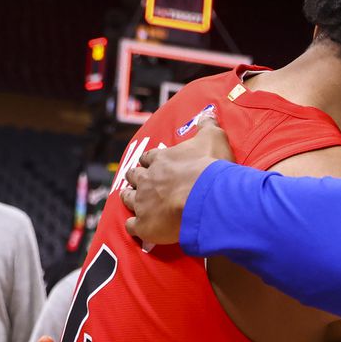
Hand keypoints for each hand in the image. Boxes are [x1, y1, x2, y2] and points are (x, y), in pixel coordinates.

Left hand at [122, 116, 232, 243]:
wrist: (207, 198)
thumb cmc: (210, 168)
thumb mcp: (213, 138)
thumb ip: (208, 126)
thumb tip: (208, 114)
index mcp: (161, 160)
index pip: (149, 158)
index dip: (151, 161)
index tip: (153, 163)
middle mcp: (147, 179)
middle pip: (134, 176)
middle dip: (136, 178)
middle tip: (141, 181)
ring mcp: (143, 202)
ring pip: (127, 199)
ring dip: (129, 198)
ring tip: (132, 200)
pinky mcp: (145, 225)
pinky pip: (132, 226)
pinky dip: (134, 226)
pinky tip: (138, 228)